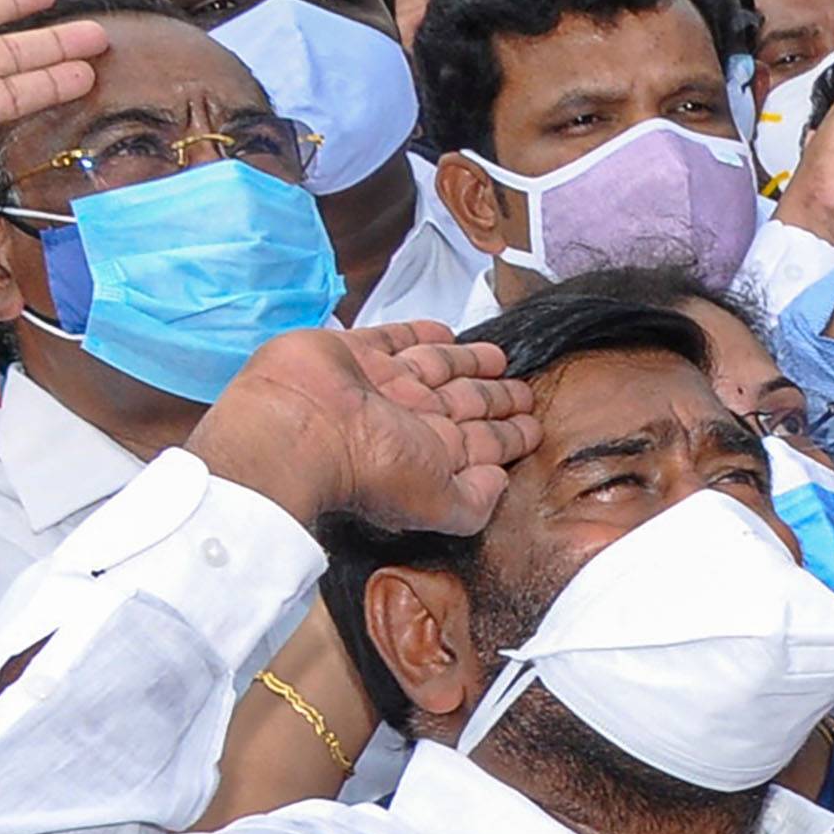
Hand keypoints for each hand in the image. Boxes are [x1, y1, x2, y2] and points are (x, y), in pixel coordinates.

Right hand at [201, 326, 531, 538]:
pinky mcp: (355, 350)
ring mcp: (384, 383)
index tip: (533, 427)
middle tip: (525, 391)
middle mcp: (411, 418)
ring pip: (440, 368)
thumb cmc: (369, 469)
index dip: (511, 435)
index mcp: (433, 453)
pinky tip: (445, 331)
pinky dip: (421, 333)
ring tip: (501, 359)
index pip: (485, 442)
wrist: (300, 428)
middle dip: (498, 399)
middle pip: (469, 403)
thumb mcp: (438, 501)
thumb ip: (476, 501)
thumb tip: (501, 483)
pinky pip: (397, 337)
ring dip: (471, 363)